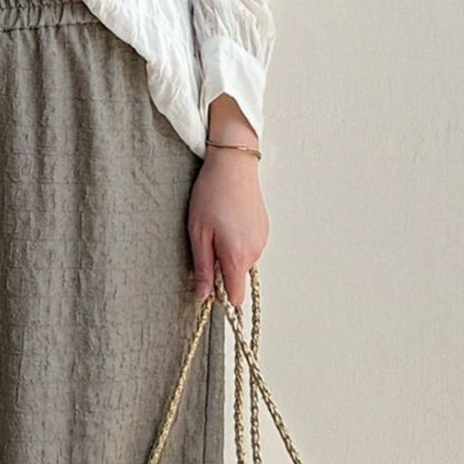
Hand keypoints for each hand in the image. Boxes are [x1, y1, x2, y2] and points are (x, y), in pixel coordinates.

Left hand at [186, 149, 268, 308]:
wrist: (233, 165)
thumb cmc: (212, 196)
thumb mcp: (199, 235)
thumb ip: (203, 269)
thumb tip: (204, 295)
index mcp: (237, 256)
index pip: (236, 297)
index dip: (221, 298)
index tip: (208, 289)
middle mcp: (255, 252)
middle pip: (237, 279)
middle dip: (221, 272)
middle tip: (205, 247)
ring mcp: (262, 240)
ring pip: (242, 263)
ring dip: (228, 256)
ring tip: (216, 230)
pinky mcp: (264, 230)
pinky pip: (249, 248)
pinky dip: (237, 244)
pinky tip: (228, 223)